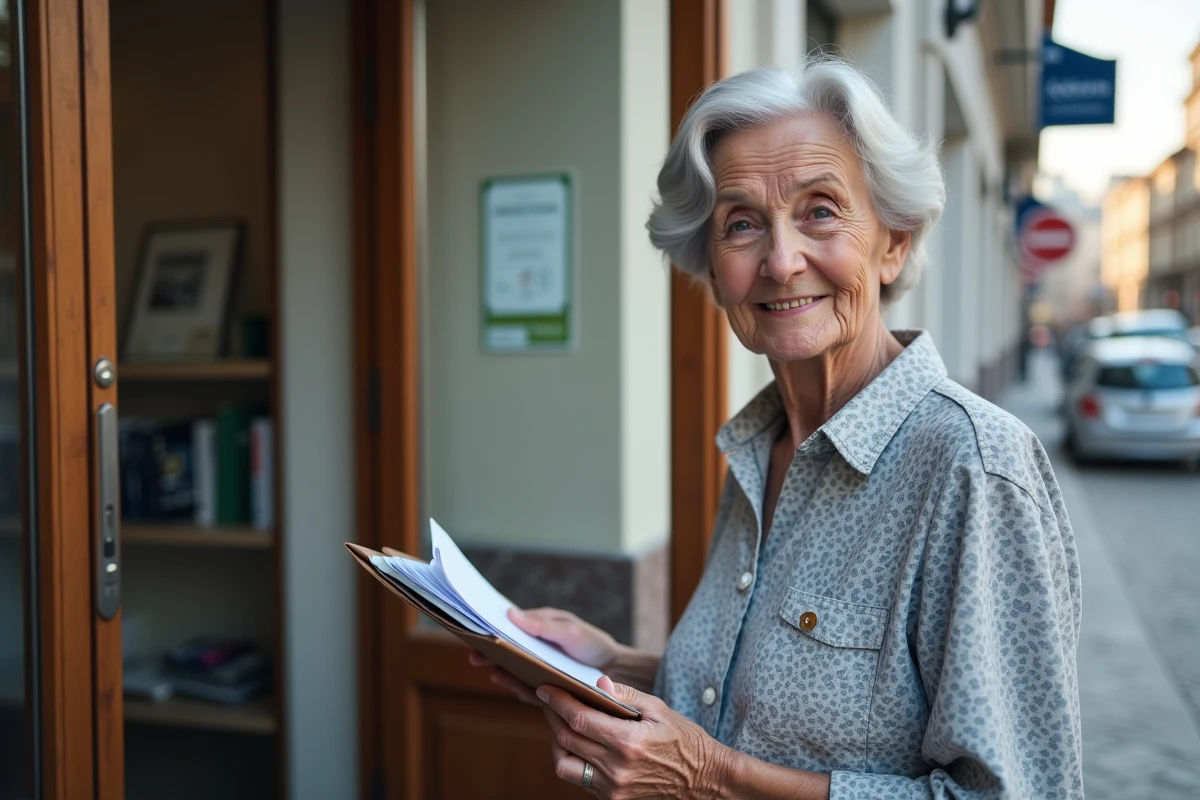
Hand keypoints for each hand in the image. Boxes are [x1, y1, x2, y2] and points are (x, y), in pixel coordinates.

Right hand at [467, 607, 621, 704]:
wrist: (614, 672)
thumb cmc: (592, 644)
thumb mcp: (570, 629)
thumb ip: (542, 624)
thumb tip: (511, 614)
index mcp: (538, 629)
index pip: (510, 627)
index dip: (492, 628)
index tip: (476, 627)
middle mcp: (534, 651)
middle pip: (506, 651)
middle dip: (489, 652)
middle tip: (474, 654)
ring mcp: (537, 671)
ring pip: (512, 671)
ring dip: (500, 670)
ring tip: (489, 668)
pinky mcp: (544, 690)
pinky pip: (526, 689)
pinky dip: (515, 686)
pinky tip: (507, 682)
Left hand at [536, 676, 732, 798]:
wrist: (705, 781)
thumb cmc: (685, 741)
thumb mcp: (659, 710)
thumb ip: (626, 695)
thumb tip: (597, 682)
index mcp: (628, 742)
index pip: (578, 719)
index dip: (557, 701)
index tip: (545, 689)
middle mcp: (616, 769)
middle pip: (566, 740)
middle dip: (553, 716)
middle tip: (550, 701)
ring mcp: (612, 790)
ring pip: (565, 765)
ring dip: (558, 743)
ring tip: (562, 725)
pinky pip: (580, 780)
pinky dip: (574, 761)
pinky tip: (580, 746)